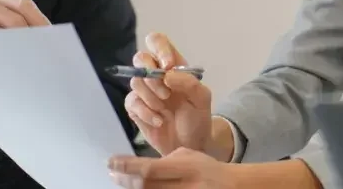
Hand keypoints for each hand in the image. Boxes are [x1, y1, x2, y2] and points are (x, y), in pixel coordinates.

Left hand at [109, 147, 232, 187]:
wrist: (231, 187)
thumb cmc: (207, 169)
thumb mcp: (191, 156)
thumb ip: (166, 159)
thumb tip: (138, 166)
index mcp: (187, 168)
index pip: (150, 169)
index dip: (127, 166)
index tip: (111, 161)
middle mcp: (185, 186)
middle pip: (145, 187)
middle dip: (125, 180)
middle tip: (112, 173)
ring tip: (121, 181)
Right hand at [126, 33, 212, 156]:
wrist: (189, 145)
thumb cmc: (197, 117)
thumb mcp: (202, 99)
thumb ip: (189, 83)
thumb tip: (167, 74)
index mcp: (173, 65)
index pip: (158, 41)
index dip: (159, 49)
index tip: (167, 66)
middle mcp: (156, 74)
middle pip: (140, 58)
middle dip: (152, 76)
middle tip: (166, 94)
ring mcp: (144, 90)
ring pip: (135, 81)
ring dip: (151, 97)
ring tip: (165, 111)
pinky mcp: (135, 107)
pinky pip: (131, 102)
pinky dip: (145, 112)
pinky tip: (159, 121)